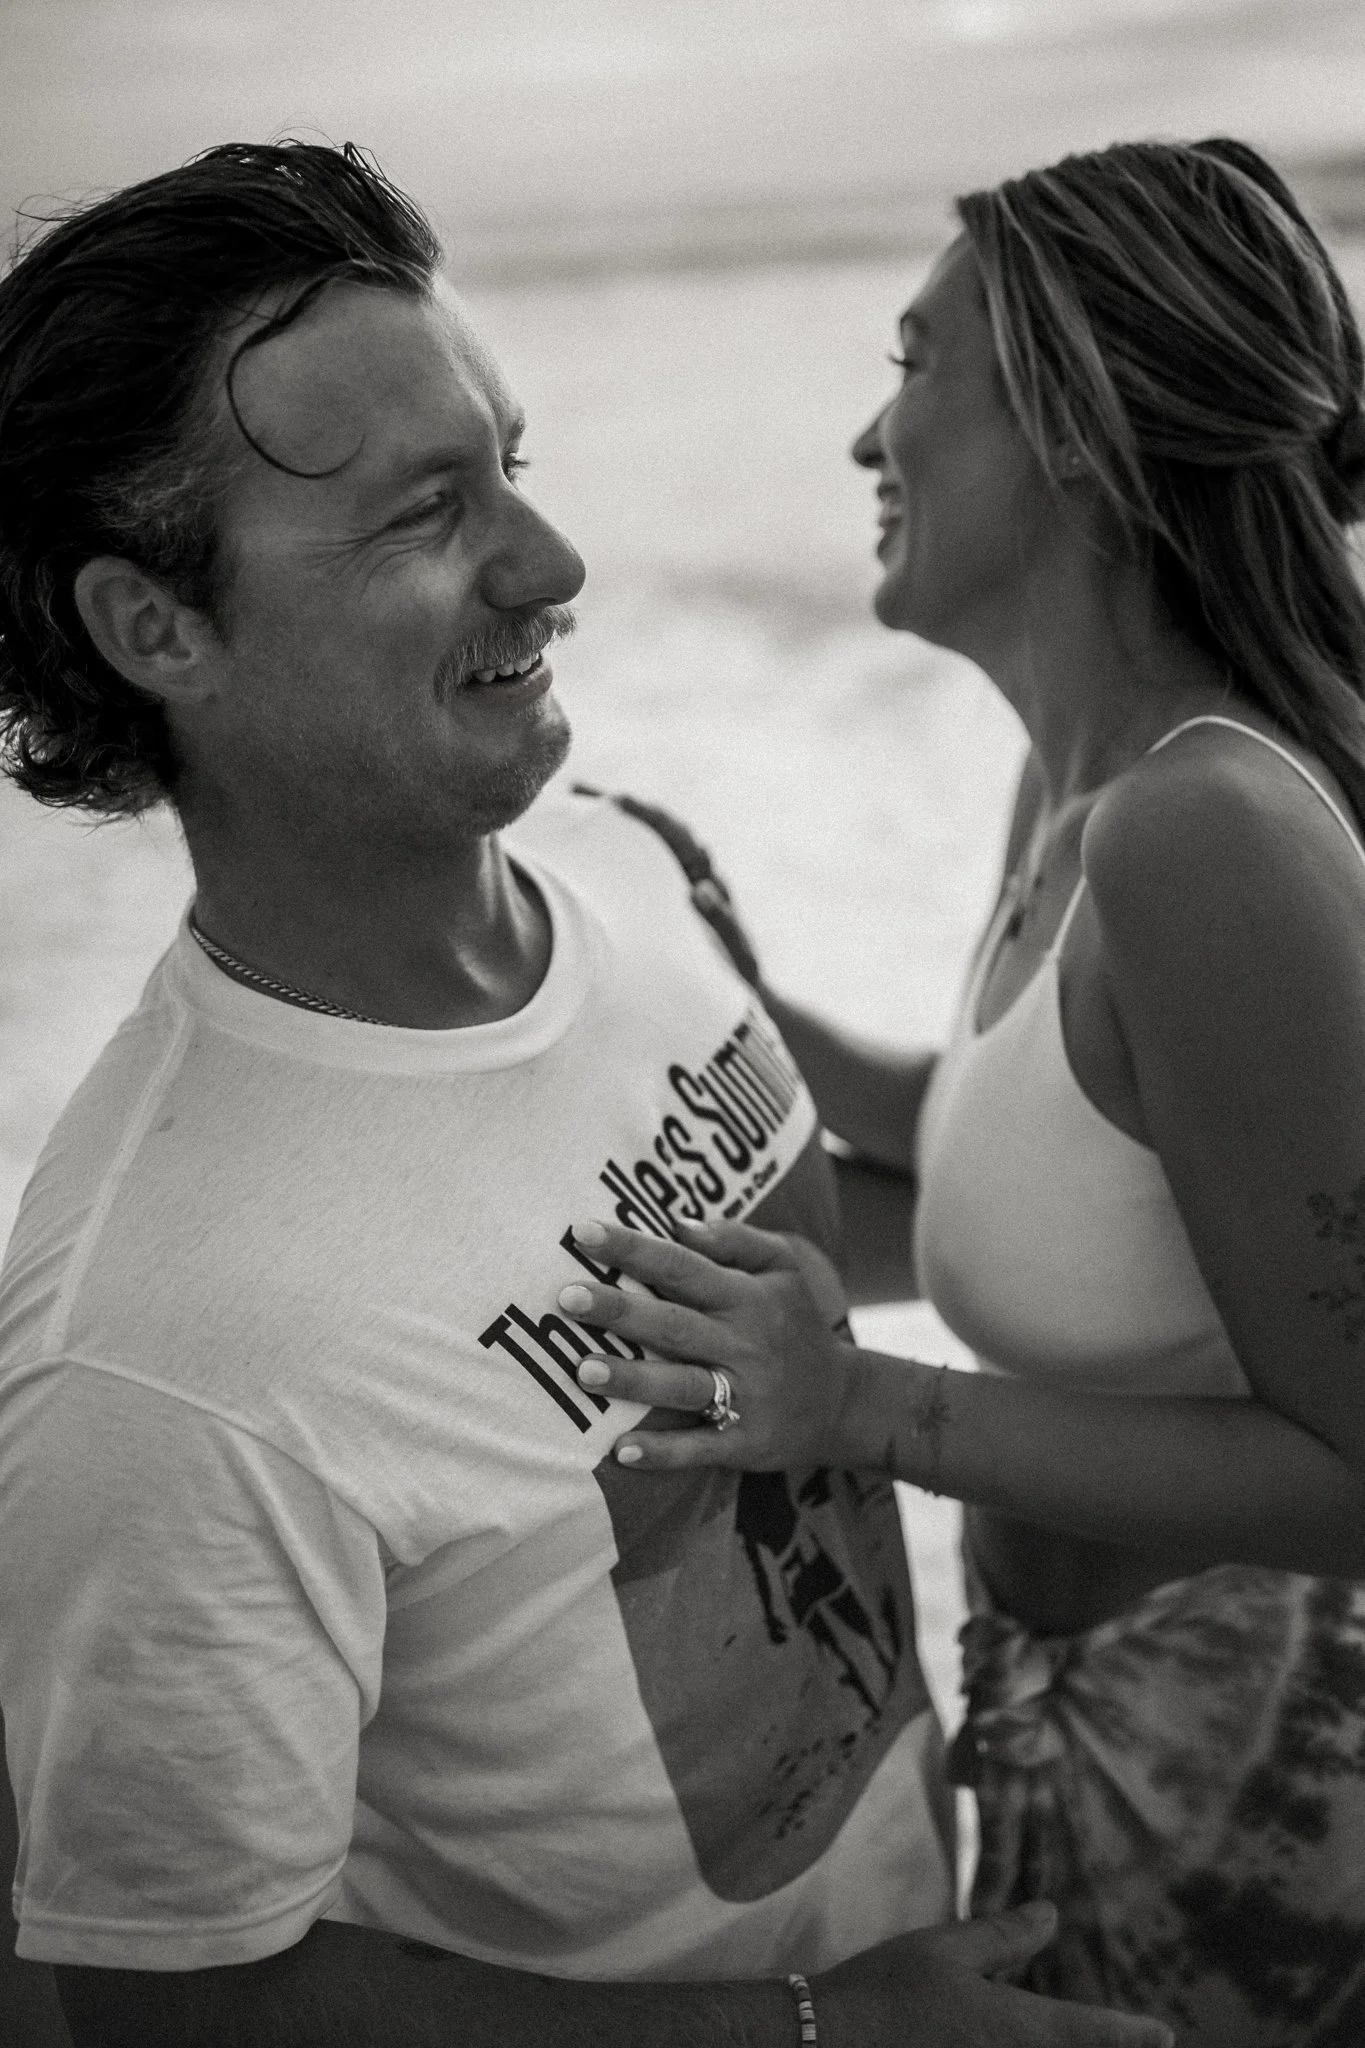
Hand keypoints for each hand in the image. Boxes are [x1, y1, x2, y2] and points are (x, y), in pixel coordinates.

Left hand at [558, 1216, 860, 1470]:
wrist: (845, 1402)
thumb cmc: (795, 1324)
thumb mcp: (783, 1268)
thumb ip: (734, 1239)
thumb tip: (677, 1221)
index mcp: (746, 1297)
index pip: (682, 1266)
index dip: (633, 1249)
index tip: (581, 1231)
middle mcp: (744, 1344)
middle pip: (674, 1325)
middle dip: (620, 1312)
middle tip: (566, 1297)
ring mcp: (746, 1397)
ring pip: (683, 1386)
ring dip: (634, 1379)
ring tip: (583, 1371)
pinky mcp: (746, 1443)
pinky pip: (701, 1447)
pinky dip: (664, 1451)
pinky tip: (623, 1451)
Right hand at [816, 1905, 1173, 2047]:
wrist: (826, 2044)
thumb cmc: (885, 1990)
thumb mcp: (944, 1949)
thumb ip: (1003, 1937)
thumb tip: (1053, 1915)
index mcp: (1012, 2028)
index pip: (1088, 2032)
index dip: (1131, 2035)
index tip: (1165, 2034)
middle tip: (1137, 2043)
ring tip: (1085, 2043)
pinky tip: (1012, 2044)